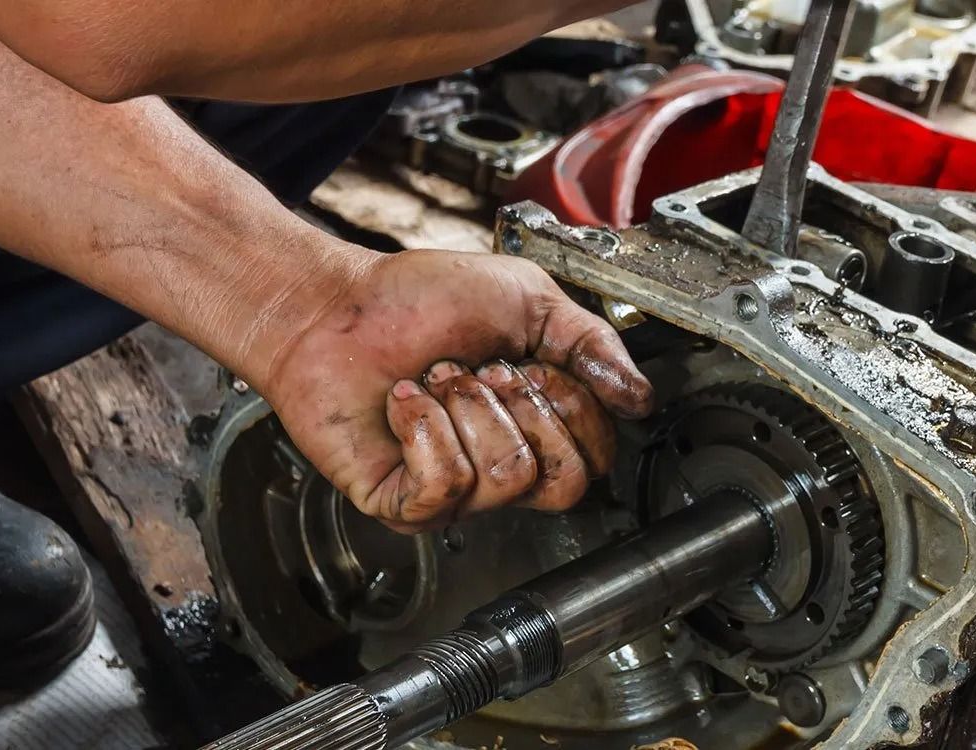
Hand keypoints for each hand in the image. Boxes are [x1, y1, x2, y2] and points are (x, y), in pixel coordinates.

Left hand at [253, 248, 652, 532]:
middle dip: (525, 410)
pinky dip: (424, 430)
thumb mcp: (529, 301)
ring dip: (467, 410)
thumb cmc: (419, 301)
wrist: (336, 306)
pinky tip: (405, 403)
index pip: (598, 458)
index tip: (531, 362)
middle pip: (564, 484)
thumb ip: (593, 343)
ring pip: (505, 479)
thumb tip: (639, 397)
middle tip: (482, 371)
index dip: (573, 406)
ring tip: (435, 379)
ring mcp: (455, 492)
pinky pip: (445, 486)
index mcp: (539, 426)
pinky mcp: (403, 503)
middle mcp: (503, 466)